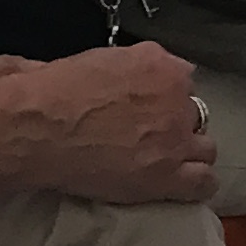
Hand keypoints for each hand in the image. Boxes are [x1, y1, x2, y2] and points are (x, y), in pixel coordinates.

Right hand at [9, 41, 220, 204]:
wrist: (41, 127)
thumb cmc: (58, 90)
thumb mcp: (104, 58)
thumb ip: (132, 66)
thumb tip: (130, 83)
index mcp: (161, 64)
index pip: (181, 79)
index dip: (166, 97)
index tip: (151, 108)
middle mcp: (176, 97)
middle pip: (193, 113)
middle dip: (176, 124)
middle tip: (152, 138)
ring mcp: (175, 137)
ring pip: (204, 147)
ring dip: (188, 153)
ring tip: (167, 164)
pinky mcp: (167, 174)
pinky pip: (202, 182)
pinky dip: (198, 184)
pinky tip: (187, 187)